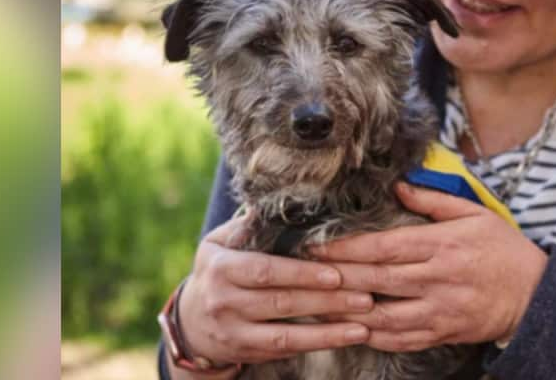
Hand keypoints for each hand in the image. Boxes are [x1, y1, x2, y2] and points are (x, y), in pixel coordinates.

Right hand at [177, 213, 372, 366]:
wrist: (191, 322)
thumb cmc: (218, 269)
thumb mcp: (220, 242)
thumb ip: (248, 226)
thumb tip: (279, 200)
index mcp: (220, 267)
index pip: (264, 270)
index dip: (300, 273)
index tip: (335, 273)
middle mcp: (223, 302)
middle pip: (281, 302)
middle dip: (326, 300)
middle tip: (364, 296)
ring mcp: (233, 332)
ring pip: (285, 334)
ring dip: (328, 331)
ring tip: (363, 323)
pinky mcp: (245, 353)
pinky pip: (285, 351)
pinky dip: (317, 345)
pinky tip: (346, 338)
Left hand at [310, 182, 547, 352]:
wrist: (535, 294)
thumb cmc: (503, 249)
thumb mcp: (474, 214)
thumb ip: (434, 201)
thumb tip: (399, 185)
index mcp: (441, 245)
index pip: (384, 246)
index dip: (347, 247)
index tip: (317, 245)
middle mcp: (437, 279)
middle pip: (376, 280)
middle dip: (336, 277)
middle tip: (304, 274)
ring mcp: (439, 310)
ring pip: (383, 315)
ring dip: (347, 312)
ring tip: (318, 305)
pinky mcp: (443, 333)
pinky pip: (401, 340)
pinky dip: (373, 336)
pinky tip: (352, 330)